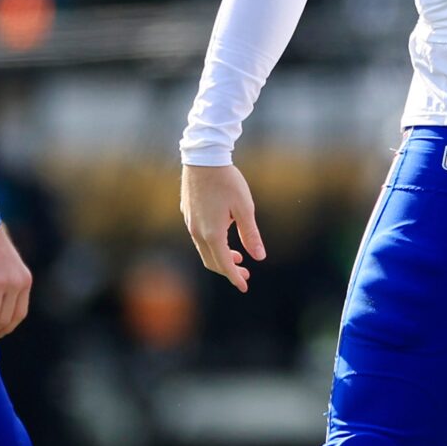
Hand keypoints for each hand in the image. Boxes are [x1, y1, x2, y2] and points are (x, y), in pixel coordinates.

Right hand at [183, 161, 265, 291]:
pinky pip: (200, 238)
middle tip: (246, 273)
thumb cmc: (227, 181)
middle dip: (228, 270)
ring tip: (238, 256)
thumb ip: (251, 234)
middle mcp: (198, 232)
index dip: (235, 277)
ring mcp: (190, 223)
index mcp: (213, 233)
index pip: (224, 264)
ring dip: (221, 257)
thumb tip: (259, 257)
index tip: (245, 287)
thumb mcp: (245, 208)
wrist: (203, 158)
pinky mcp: (188, 214)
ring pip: (204, 250)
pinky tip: (225, 236)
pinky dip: (213, 245)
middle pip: (212, 261)